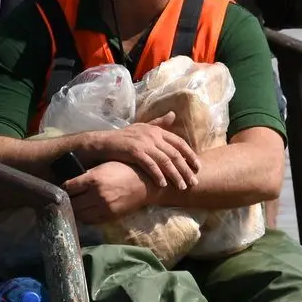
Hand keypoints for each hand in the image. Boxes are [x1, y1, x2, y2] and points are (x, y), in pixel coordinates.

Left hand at [64, 162, 154, 224]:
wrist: (144, 184)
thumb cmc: (124, 170)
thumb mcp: (104, 166)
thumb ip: (86, 173)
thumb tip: (69, 178)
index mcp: (93, 179)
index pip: (67, 187)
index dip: (62, 188)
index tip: (61, 187)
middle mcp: (96, 195)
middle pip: (71, 202)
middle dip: (66, 200)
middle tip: (64, 198)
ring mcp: (103, 208)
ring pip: (79, 214)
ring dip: (75, 210)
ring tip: (74, 204)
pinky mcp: (109, 216)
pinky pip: (90, 220)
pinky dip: (85, 216)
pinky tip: (85, 210)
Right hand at [81, 113, 199, 189]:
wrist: (103, 142)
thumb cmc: (124, 137)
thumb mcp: (143, 127)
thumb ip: (159, 123)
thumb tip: (173, 114)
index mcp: (157, 130)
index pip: (179, 143)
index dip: (190, 155)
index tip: (198, 167)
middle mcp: (153, 135)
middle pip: (175, 154)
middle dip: (186, 169)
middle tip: (193, 182)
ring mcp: (144, 143)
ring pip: (165, 161)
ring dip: (175, 175)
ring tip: (182, 187)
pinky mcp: (134, 151)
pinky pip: (150, 165)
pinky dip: (158, 175)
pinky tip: (163, 185)